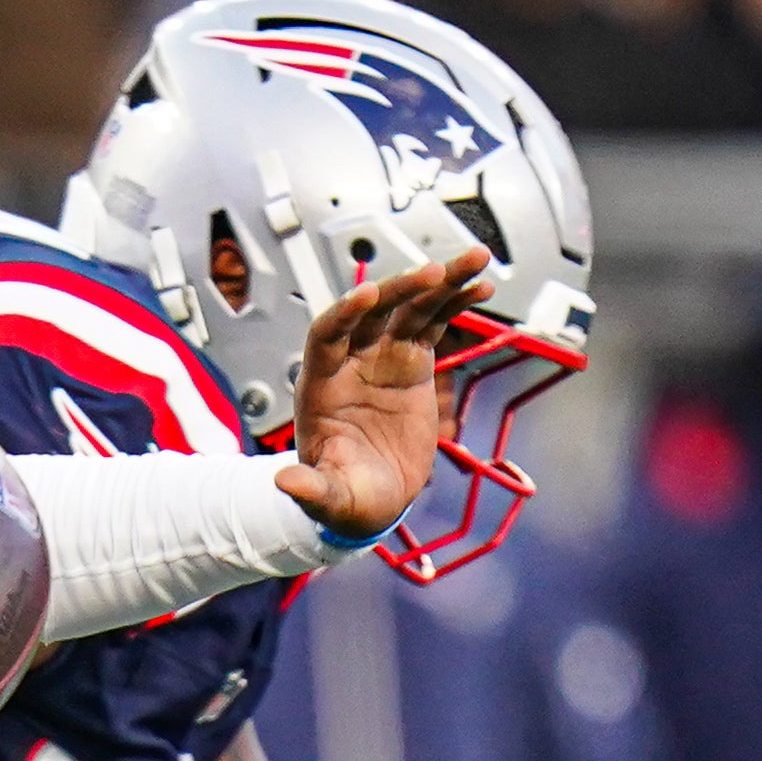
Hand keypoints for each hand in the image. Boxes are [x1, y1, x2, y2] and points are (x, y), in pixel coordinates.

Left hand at [270, 244, 491, 545]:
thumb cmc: (347, 496)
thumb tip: (283, 483)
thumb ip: (312, 489)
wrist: (375, 498)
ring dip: (440, 283)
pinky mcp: (412, 361)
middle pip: (373, 311)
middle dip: (402, 288)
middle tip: (435, 272)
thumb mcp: (330, 498)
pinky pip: (433, 322)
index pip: (327, 335)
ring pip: (409, 307)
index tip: (369, 295)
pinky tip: (478, 287)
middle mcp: (350, 361)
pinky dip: (455, 303)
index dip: (346, 313)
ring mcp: (382, 357)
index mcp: (321, 385)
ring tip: (474, 261)